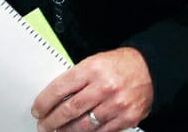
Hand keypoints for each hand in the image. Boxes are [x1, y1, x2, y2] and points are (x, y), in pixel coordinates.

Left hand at [32, 47, 152, 131]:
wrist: (150, 69)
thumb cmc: (120, 65)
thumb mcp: (95, 62)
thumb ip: (77, 79)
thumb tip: (54, 98)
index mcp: (92, 69)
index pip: (60, 88)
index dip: (44, 102)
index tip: (37, 109)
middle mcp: (104, 87)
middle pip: (69, 110)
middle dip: (52, 121)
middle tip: (44, 125)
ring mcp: (116, 104)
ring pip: (83, 125)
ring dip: (66, 131)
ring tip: (58, 131)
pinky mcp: (127, 118)